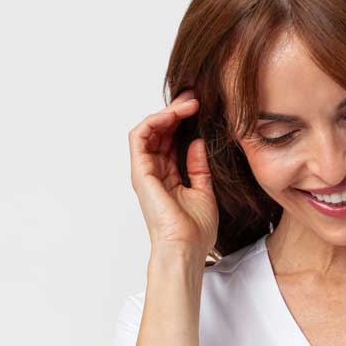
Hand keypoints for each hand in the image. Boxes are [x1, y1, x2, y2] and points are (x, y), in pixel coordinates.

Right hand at [128, 90, 218, 251]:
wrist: (186, 249)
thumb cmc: (195, 231)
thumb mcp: (204, 191)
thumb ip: (199, 167)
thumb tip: (197, 141)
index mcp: (167, 178)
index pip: (171, 141)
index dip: (183, 122)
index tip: (202, 107)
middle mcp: (153, 173)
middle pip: (159, 132)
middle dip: (176, 111)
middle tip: (196, 96)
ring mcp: (145, 172)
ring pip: (149, 129)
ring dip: (168, 112)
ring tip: (189, 102)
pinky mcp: (141, 172)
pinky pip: (140, 136)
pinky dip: (156, 120)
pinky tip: (176, 114)